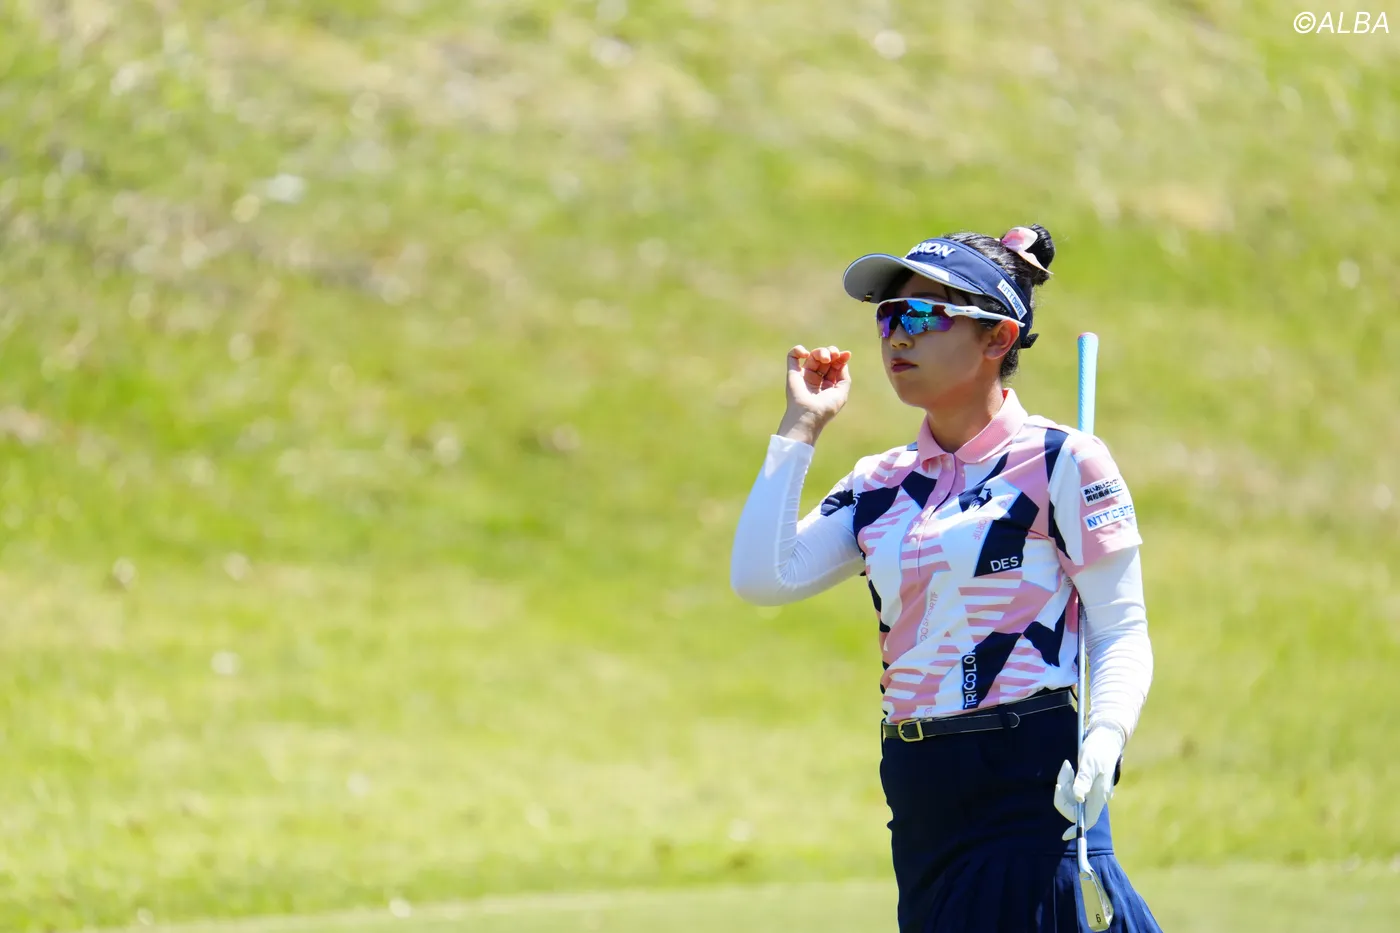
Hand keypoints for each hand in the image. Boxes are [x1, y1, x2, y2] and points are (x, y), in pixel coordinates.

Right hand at [777, 345, 850, 443]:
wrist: (809, 415)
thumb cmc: (826, 407)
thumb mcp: (842, 392)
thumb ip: (844, 377)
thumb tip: (842, 361)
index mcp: (828, 384)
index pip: (834, 365)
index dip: (840, 358)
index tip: (846, 355)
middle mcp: (816, 378)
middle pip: (825, 358)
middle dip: (831, 353)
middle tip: (833, 356)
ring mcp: (804, 375)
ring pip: (812, 355)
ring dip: (820, 352)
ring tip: (825, 358)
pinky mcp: (792, 373)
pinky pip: (792, 356)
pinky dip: (798, 350)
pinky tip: (805, 354)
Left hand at [1054, 724, 1124, 840]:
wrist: (1105, 737)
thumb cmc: (1099, 749)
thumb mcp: (1090, 763)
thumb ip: (1084, 780)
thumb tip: (1079, 799)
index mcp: (1099, 795)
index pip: (1087, 819)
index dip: (1077, 828)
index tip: (1064, 835)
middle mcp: (1095, 797)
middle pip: (1073, 807)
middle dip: (1063, 792)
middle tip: (1065, 770)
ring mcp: (1091, 791)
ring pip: (1070, 797)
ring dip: (1064, 783)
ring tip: (1068, 766)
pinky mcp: (1086, 784)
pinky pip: (1072, 789)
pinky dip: (1067, 780)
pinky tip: (1070, 768)